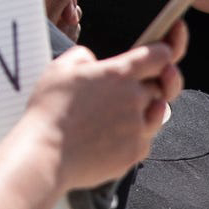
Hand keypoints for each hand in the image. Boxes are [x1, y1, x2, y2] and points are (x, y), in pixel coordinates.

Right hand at [25, 38, 181, 187]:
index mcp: (119, 73)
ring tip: (114, 116)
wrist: (45, 155)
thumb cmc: (48, 111)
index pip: (161, 55)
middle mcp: (134, 98)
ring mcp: (138, 127)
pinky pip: (144, 141)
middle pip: (159, 87)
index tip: (162, 55)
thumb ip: (83, 56)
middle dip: (147, 86)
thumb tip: (93, 61)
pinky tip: (108, 138)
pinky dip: (132, 138)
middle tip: (124, 93)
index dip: (163, 53)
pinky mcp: (135, 152)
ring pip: (156, 115)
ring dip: (143, 112)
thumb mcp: (59, 68)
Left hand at [28, 0, 82, 41]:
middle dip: (68, 11)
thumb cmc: (24, 42)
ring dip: (69, 25)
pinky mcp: (51, 27)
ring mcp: (45, 13)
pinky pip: (69, 25)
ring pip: (70, 10)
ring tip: (57, 36)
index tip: (68, 11)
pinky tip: (59, 40)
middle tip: (63, 25)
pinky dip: (67, 33)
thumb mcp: (45, 14)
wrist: (22, 69)